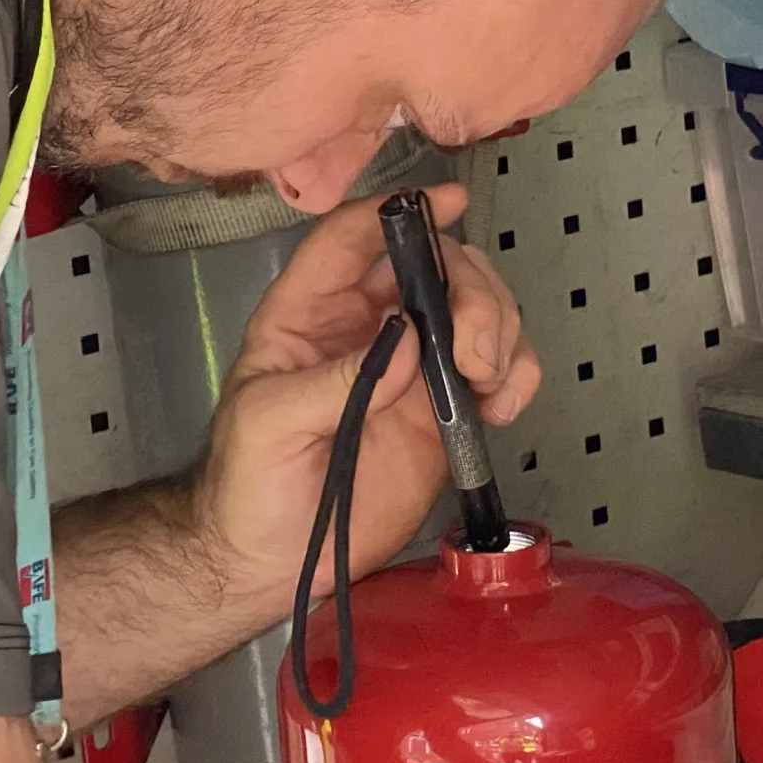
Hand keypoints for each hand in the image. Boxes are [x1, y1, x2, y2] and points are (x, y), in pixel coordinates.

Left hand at [197, 183, 541, 606]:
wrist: (267, 560)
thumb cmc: (246, 483)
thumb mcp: (268, 423)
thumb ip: (333, 381)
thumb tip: (408, 344)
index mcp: (310, 312)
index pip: (352, 239)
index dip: (398, 211)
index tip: (449, 202)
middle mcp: (368, 328)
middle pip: (436, 268)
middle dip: (473, 293)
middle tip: (478, 353)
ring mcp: (412, 369)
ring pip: (477, 312)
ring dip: (502, 331)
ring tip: (491, 386)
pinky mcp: (444, 413)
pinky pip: (496, 372)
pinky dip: (516, 376)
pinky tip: (504, 406)